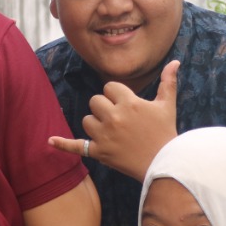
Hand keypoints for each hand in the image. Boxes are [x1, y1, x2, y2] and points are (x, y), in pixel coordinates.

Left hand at [48, 60, 179, 181]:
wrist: (164, 163)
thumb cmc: (165, 132)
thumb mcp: (167, 105)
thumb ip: (168, 82)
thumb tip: (175, 61)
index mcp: (129, 103)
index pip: (109, 87)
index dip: (116, 95)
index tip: (127, 105)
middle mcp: (114, 117)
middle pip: (95, 101)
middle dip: (105, 108)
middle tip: (120, 120)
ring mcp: (104, 136)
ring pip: (87, 120)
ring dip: (95, 124)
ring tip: (112, 132)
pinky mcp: (99, 152)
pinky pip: (76, 146)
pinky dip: (62, 144)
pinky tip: (50, 141)